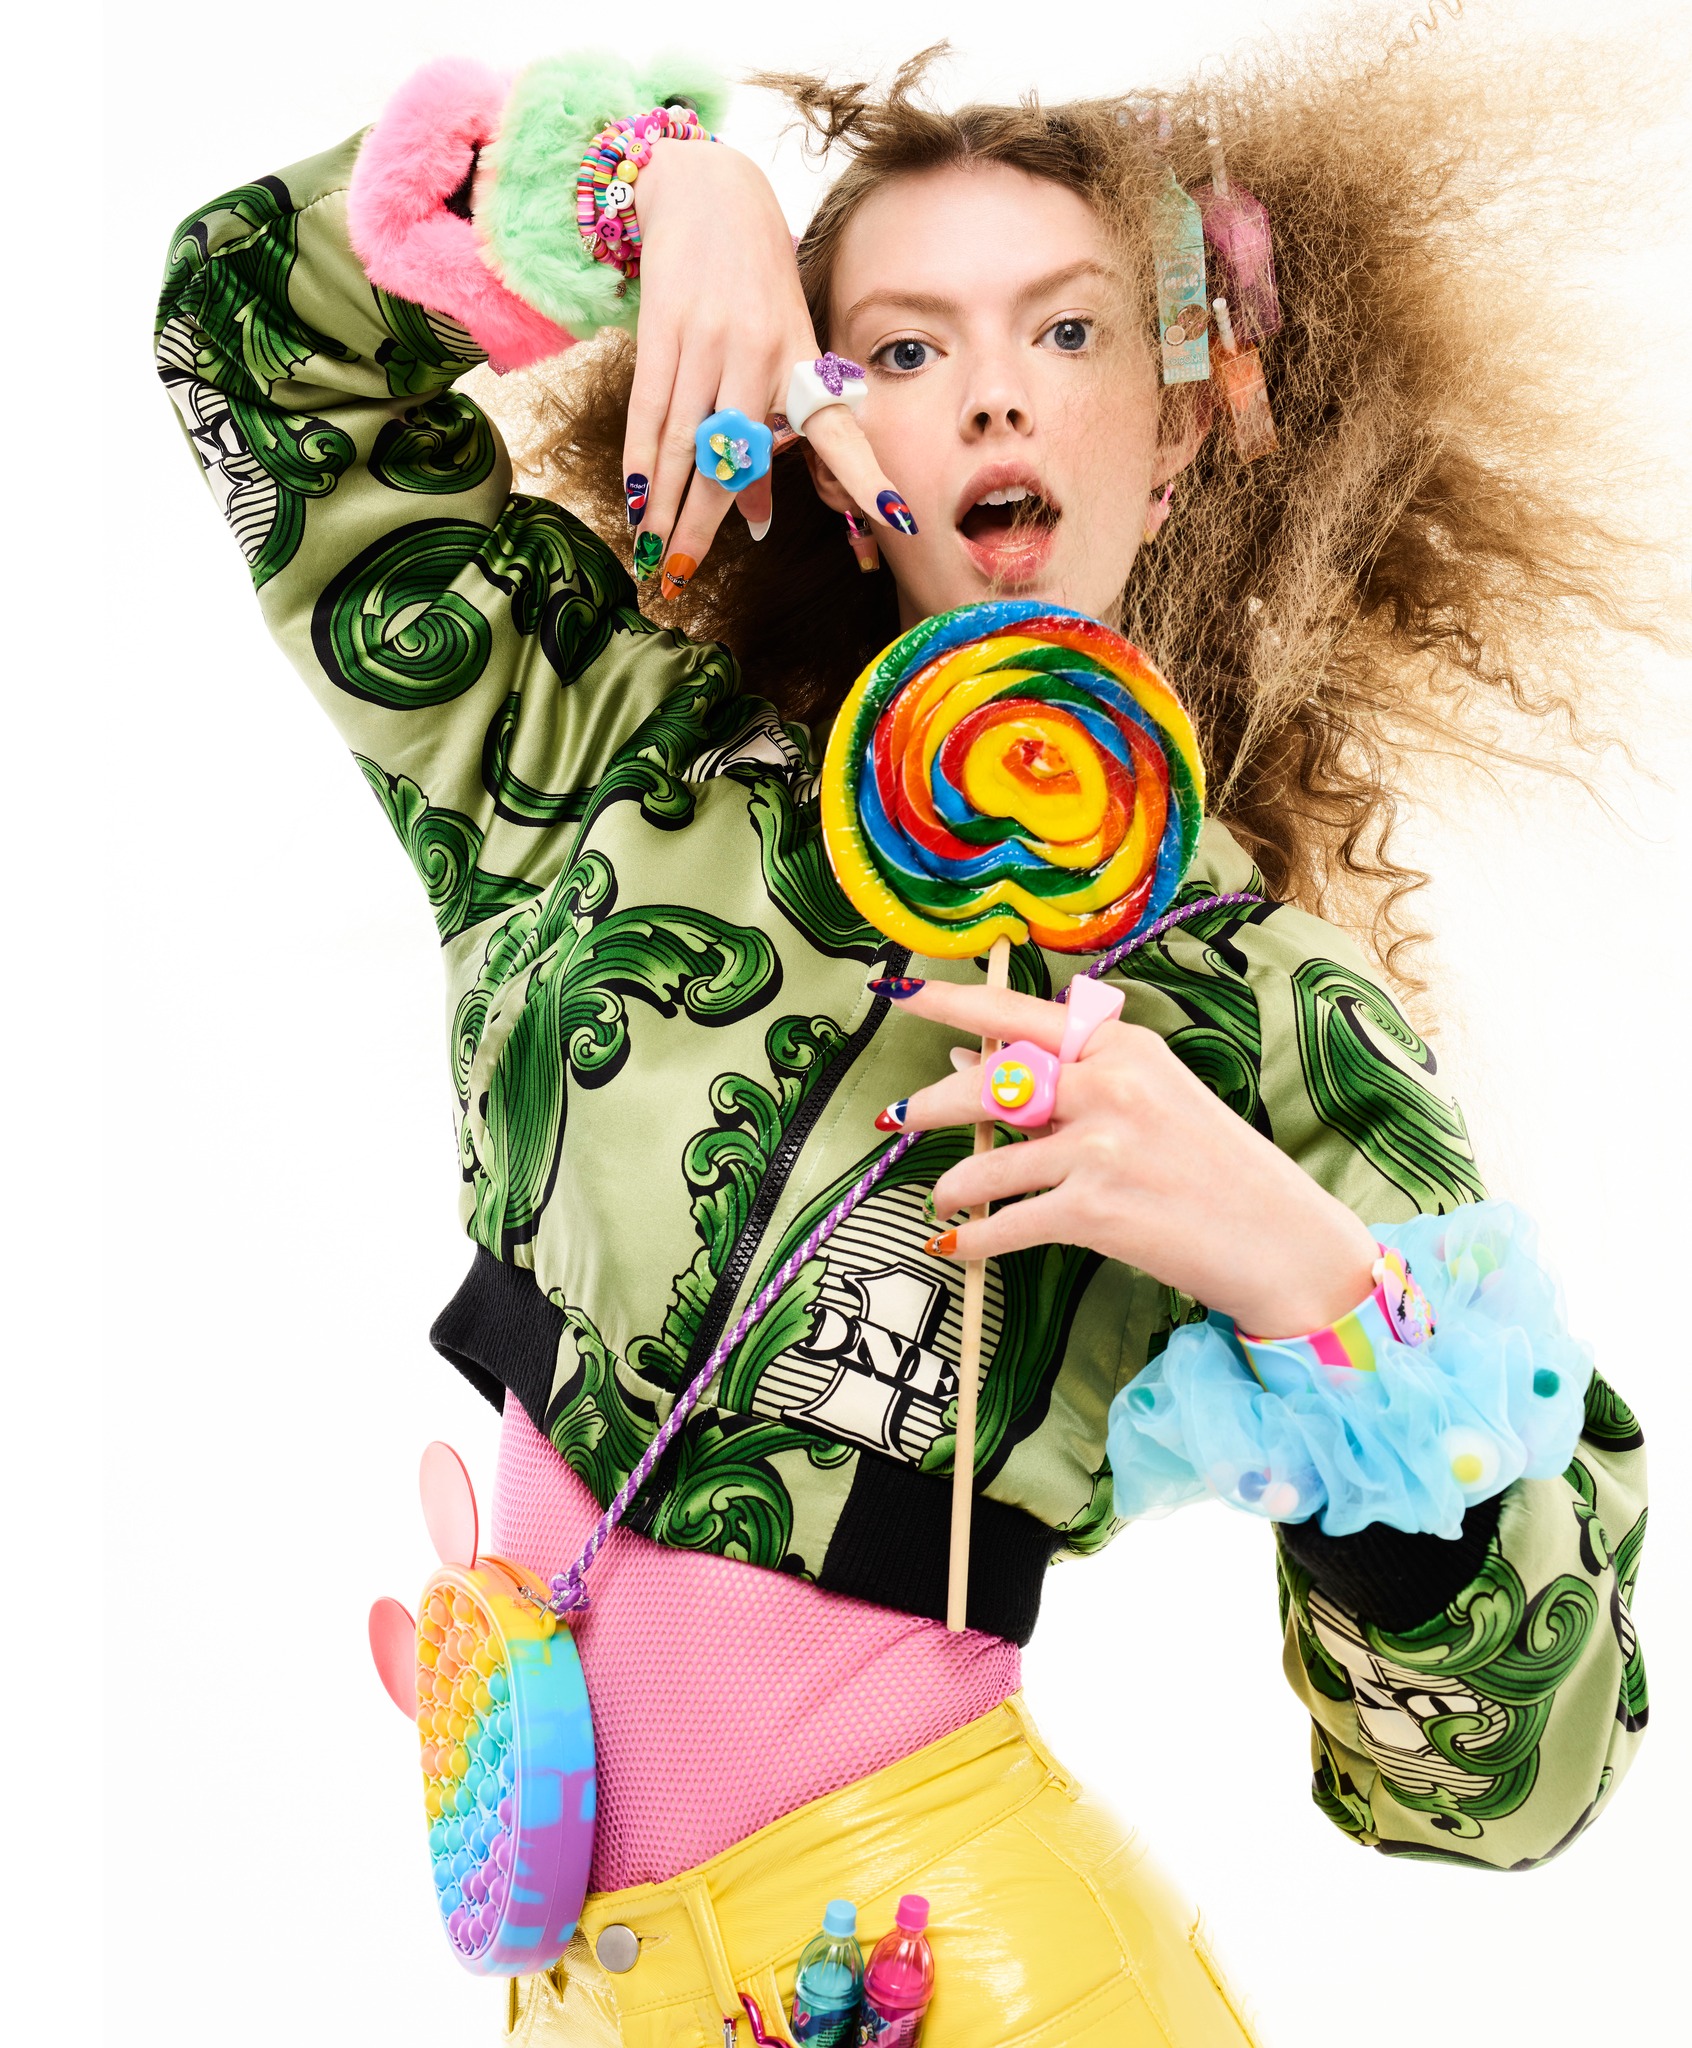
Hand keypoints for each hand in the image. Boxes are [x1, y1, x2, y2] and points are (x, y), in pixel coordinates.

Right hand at [625, 141, 912, 592]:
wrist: (709, 192)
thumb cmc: (755, 283)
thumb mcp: (781, 351)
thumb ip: (775, 436)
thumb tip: (755, 523)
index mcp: (802, 363)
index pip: (840, 432)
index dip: (868, 479)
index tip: (899, 520)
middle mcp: (761, 355)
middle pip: (734, 458)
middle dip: (706, 524)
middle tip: (685, 576)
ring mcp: (711, 341)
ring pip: (686, 443)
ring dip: (667, 505)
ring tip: (654, 552)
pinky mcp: (665, 327)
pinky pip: (650, 411)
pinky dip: (641, 461)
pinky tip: (636, 501)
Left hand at [881, 980, 1379, 1339]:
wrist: (1280, 1239)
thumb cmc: (1213, 1167)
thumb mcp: (1150, 1100)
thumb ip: (1065, 1081)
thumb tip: (966, 1064)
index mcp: (1123, 1046)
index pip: (1017, 1015)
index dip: (951, 1004)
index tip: (903, 996)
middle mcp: (1109, 1085)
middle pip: (988, 1084)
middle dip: (929, 1104)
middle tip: (895, 1119)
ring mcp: (1101, 1147)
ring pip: (988, 1161)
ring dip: (952, 1186)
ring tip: (943, 1199)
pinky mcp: (1096, 1210)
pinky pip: (1006, 1222)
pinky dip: (974, 1239)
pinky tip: (959, 1246)